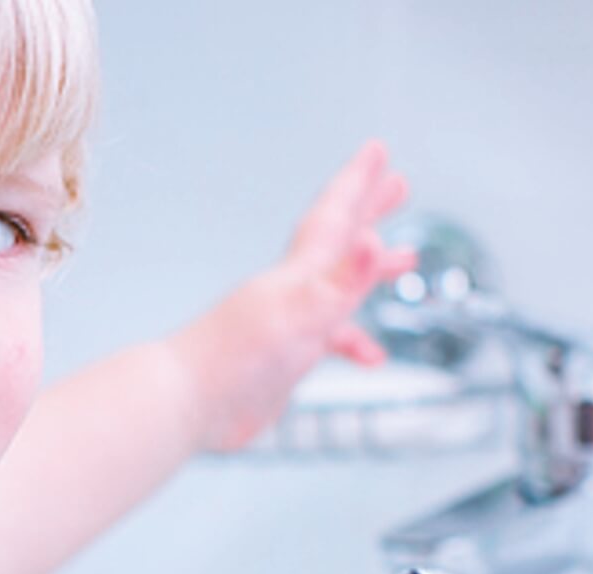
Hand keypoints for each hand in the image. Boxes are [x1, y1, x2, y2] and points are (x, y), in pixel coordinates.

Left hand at [169, 140, 415, 451]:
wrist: (189, 403)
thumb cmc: (233, 359)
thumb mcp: (298, 315)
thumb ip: (339, 282)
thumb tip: (373, 242)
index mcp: (298, 274)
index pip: (334, 216)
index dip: (358, 182)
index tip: (378, 151)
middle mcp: (294, 291)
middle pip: (340, 239)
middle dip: (369, 210)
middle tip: (398, 187)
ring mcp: (290, 323)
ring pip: (340, 288)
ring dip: (371, 273)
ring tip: (403, 263)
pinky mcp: (286, 358)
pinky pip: (331, 341)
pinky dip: (354, 341)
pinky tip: (369, 356)